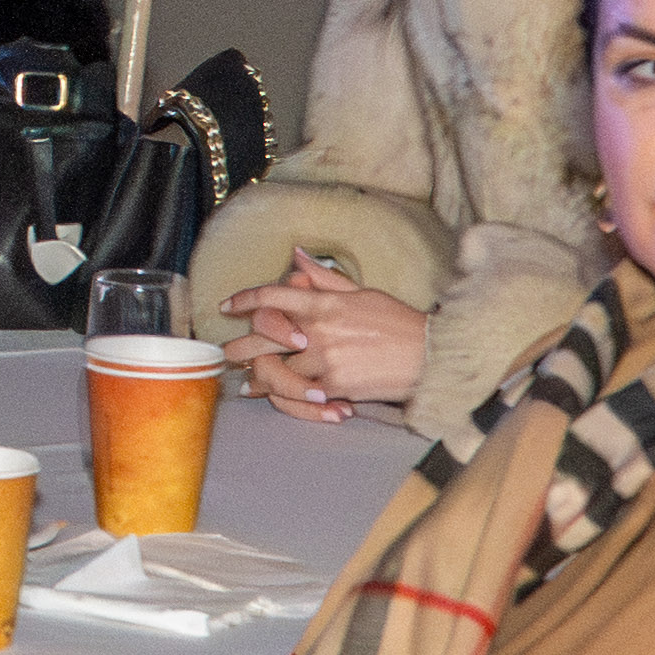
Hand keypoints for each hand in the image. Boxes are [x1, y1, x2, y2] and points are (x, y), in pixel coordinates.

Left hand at [223, 255, 420, 421]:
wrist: (427, 356)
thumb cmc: (396, 322)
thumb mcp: (361, 293)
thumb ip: (324, 278)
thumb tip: (296, 257)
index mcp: (323, 303)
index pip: (272, 296)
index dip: (244, 299)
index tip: (228, 306)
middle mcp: (318, 331)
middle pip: (262, 337)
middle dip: (238, 347)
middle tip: (226, 355)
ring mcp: (324, 360)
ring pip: (274, 371)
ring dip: (256, 378)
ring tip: (247, 382)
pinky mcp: (334, 387)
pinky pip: (296, 395)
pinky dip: (282, 397)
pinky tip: (271, 397)